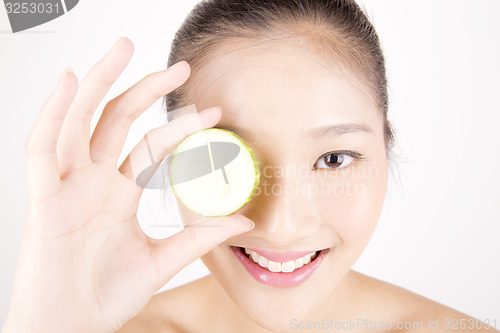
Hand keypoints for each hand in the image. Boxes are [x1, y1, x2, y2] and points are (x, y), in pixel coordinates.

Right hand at [2, 37, 253, 332]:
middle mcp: (93, 181)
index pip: (152, 146)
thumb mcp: (161, 260)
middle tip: (180, 67)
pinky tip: (70, 81)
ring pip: (81, 120)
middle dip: (146, 89)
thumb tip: (243, 222)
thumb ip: (199, 238)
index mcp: (119, 194)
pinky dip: (53, 112)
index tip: (212, 112)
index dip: (181, 127)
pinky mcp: (43, 198)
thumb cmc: (106, 294)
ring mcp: (67, 185)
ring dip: (100, 82)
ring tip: (124, 47)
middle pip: (118, 120)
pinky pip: (42, 147)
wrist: (71, 326)